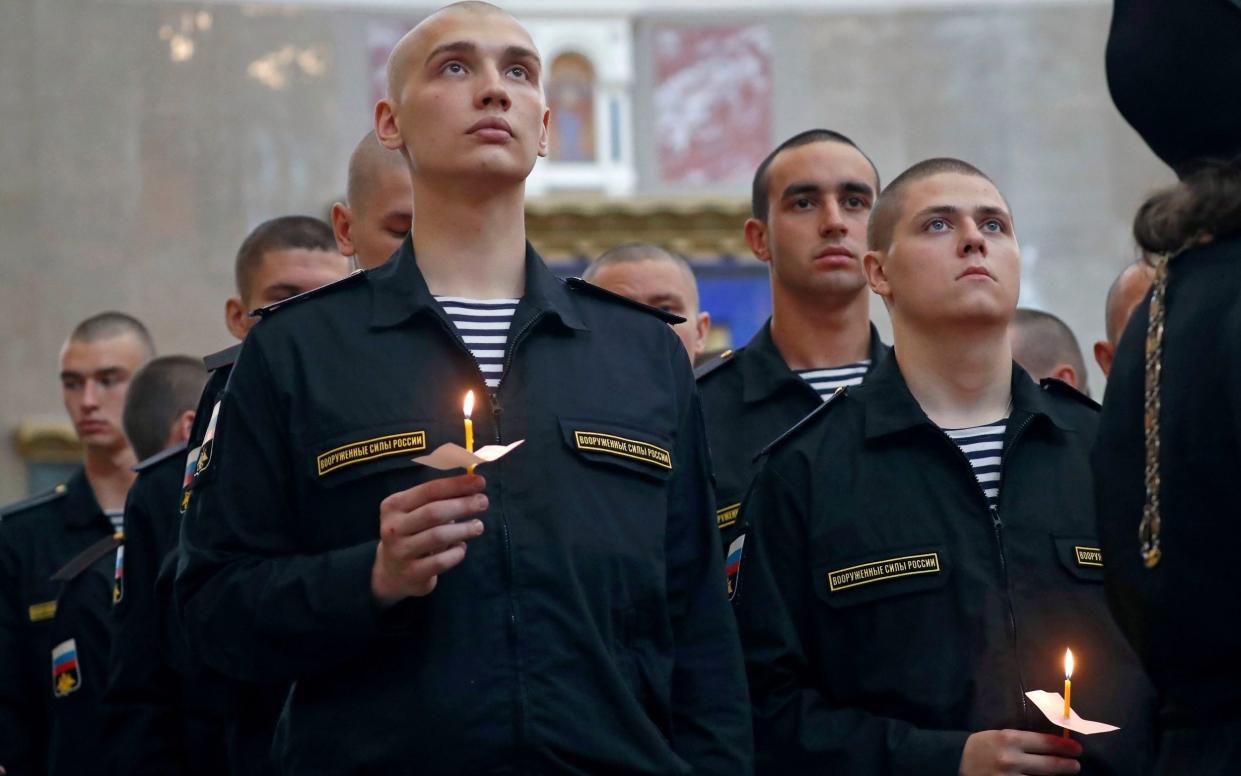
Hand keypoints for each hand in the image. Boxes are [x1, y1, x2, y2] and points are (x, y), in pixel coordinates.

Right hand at [371, 474, 487, 606]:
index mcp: (394, 505)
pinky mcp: (412, 573)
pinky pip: (441, 561)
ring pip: (438, 536)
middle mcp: (393, 527)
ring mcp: (401, 552)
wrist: (391, 572)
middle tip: (483, 502)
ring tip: (478, 526)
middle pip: (433, 512)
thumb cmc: (411, 533)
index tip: (480, 482)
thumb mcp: (415, 512)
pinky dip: (456, 553)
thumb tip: (473, 484)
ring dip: (464, 529)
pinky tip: (462, 548)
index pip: (429, 490)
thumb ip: (439, 499)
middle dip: (463, 505)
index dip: (456, 485)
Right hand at [960, 730, 1081, 774]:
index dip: (1064, 747)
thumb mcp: (999, 736)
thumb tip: (1053, 744)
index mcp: (1009, 739)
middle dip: (1067, 766)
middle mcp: (1011, 759)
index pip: (1045, 742)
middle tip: (1076, 766)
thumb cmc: (981, 747)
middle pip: (1050, 765)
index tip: (1077, 749)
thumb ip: (1022, 740)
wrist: (955, 763)